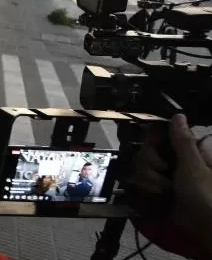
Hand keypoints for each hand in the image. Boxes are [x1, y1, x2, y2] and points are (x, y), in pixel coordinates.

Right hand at [131, 115, 211, 252]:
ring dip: (150, 181)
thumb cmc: (206, 197)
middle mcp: (175, 161)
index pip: (160, 136)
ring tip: (163, 191)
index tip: (154, 149)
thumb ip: (182, 142)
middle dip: (152, 165)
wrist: (205, 231)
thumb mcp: (195, 167)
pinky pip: (140, 184)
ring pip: (141, 168)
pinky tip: (155, 195)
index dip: (154, 142)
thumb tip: (178, 115)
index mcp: (189, 151)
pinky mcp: (157, 191)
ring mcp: (166, 176)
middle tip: (165, 175)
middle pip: (146, 152)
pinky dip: (145, 190)